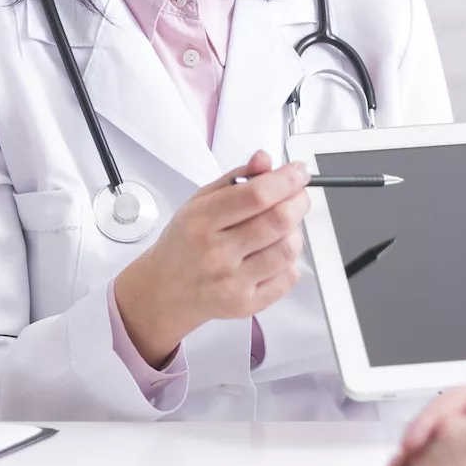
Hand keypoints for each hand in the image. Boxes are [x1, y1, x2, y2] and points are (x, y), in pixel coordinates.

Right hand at [112, 150, 310, 366]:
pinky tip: (273, 253)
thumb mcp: (200, 202)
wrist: (166, 291)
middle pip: (278, 221)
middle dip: (298, 201)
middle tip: (297, 195)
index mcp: (201, 221)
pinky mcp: (246, 305)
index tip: (298, 172)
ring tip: (283, 226)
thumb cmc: (186, 243)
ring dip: (295, 231)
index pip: (256, 195)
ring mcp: (232, 282)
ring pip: (288, 249)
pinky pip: (288, 277)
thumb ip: (236, 179)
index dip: (286, 180)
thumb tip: (265, 160)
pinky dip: (290, 260)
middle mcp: (216, 253)